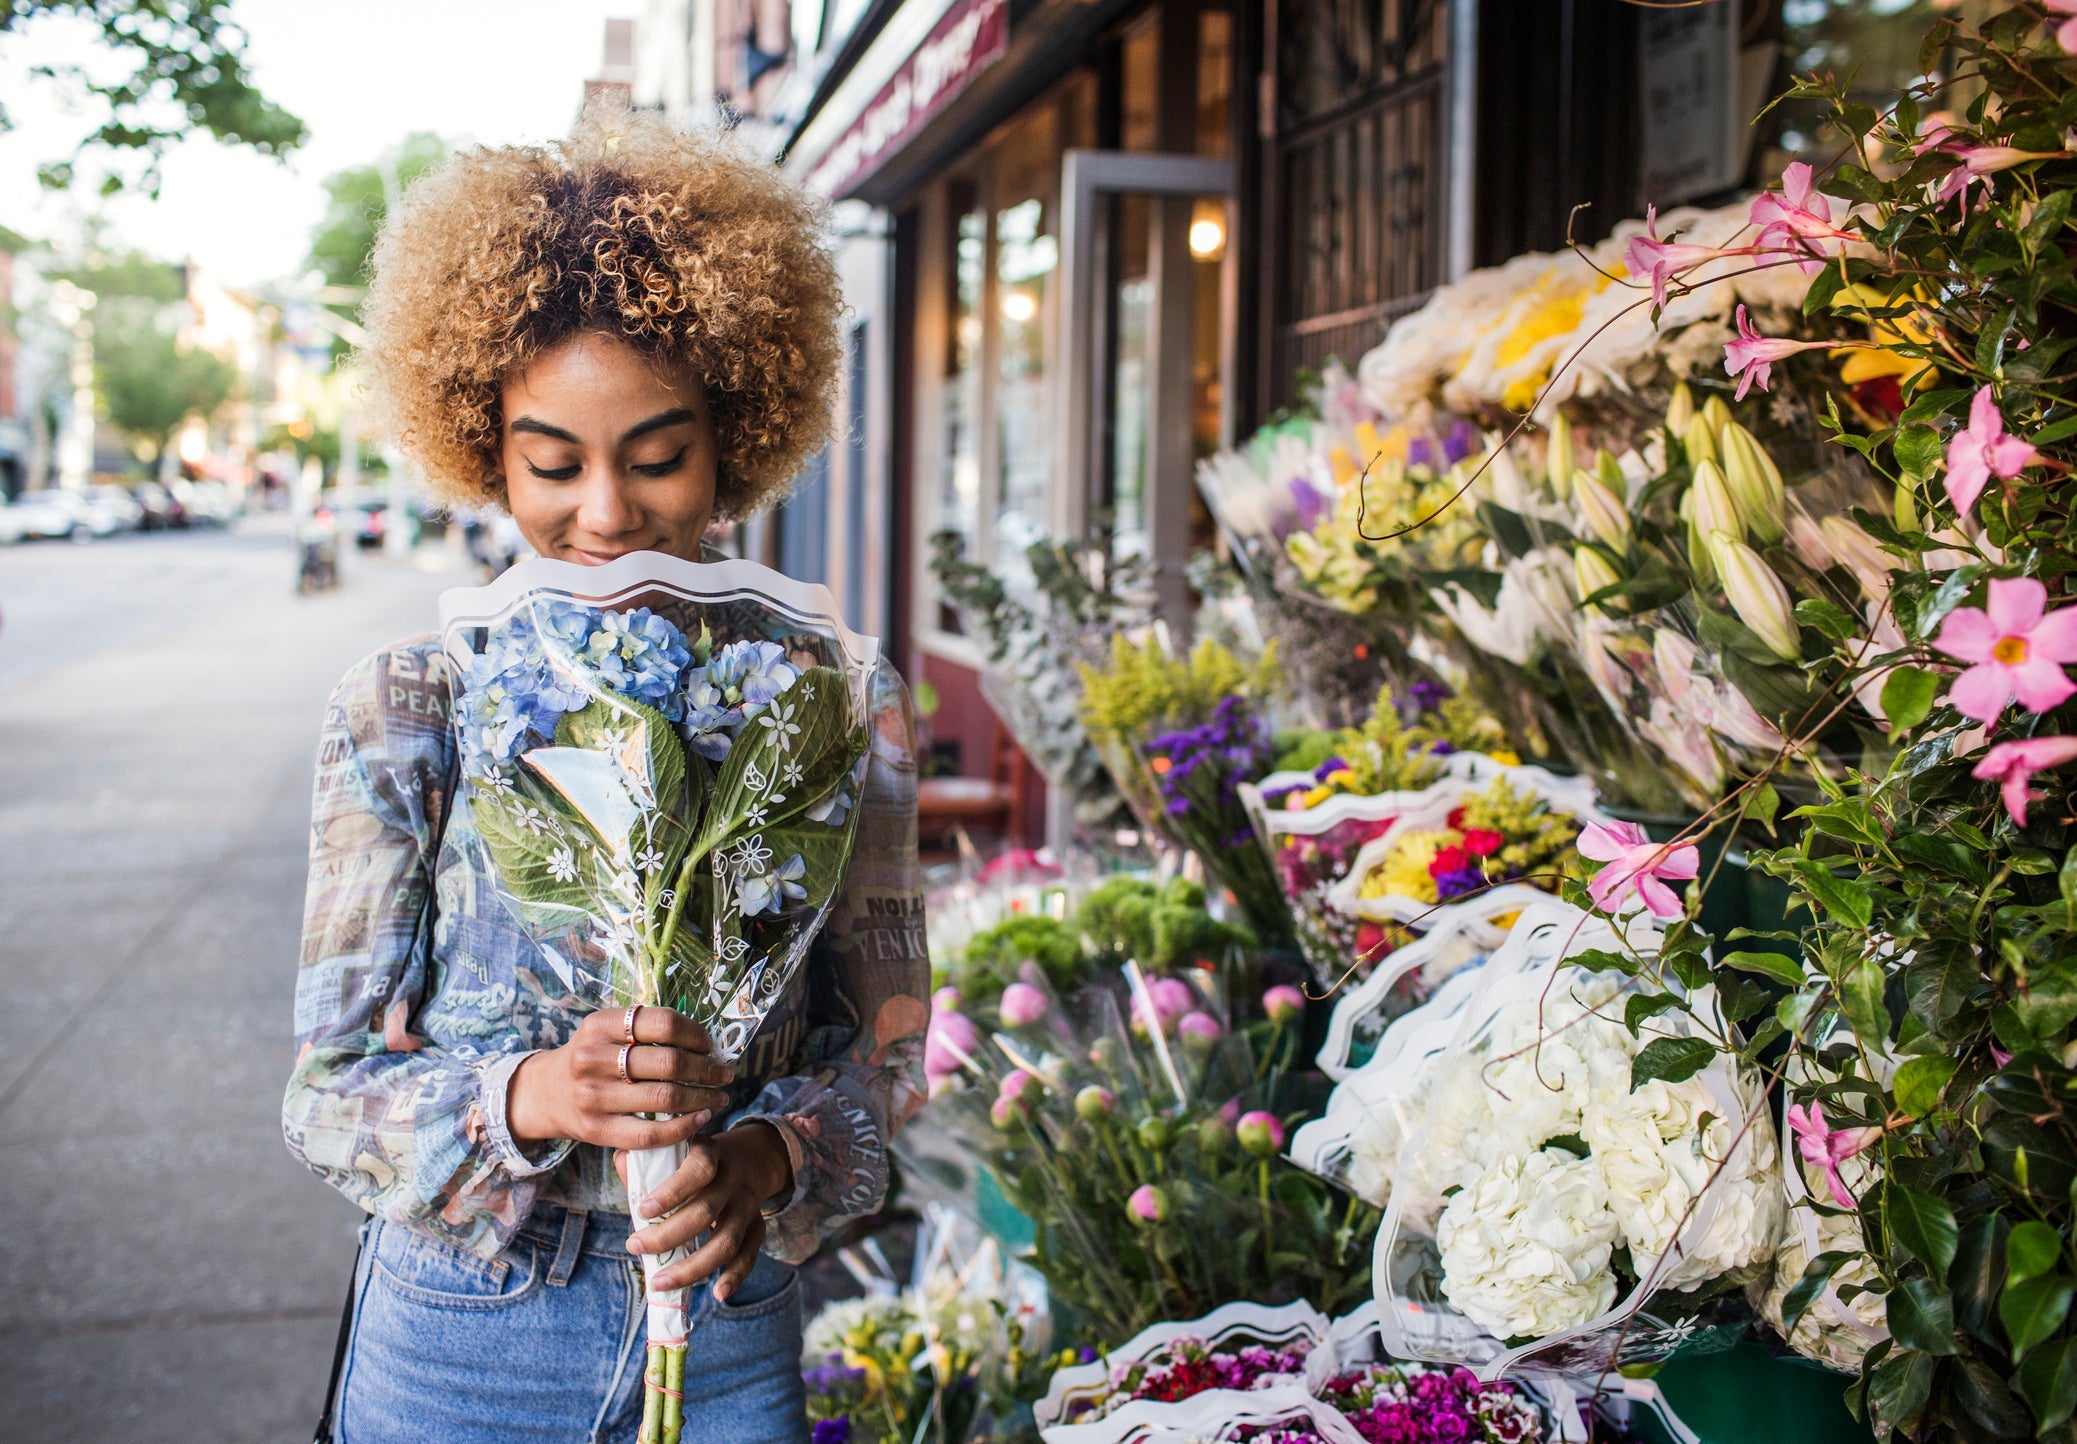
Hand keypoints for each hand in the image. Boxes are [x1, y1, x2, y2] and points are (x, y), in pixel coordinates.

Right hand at [506, 1006, 733, 1149]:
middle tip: (725, 1074)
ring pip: (665, 1099)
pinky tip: (701, 1117)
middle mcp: (594, 1058)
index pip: (664, 1023)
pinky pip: (651, 1134)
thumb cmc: (593, 1058)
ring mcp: (594, 1096)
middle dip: (708, 1069)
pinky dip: (684, 1127)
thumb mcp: (608, 1031)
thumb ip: (647, 1030)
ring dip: (704, 1098)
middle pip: (670, 1062)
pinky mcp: (597, 1130)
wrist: (546, 1093)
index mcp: (600, 1025)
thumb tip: (709, 1042)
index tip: (711, 1046)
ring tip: (719, 1096)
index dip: (697, 1035)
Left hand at [619, 1123, 791, 1300]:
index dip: (672, 1192)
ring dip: (693, 1267)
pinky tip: (718, 1293)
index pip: (698, 1170)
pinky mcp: (757, 1226)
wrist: (751, 1157)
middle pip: (706, 1212)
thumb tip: (623, 1163)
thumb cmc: (697, 1160)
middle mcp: (732, 1181)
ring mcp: (747, 1205)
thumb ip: (649, 1158)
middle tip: (635, 1247)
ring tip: (659, 1283)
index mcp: (710, 1155)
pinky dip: (735, 1276)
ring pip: (727, 1240)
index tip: (643, 1211)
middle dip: (668, 1236)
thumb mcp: (678, 1147)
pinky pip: (749, 1254)